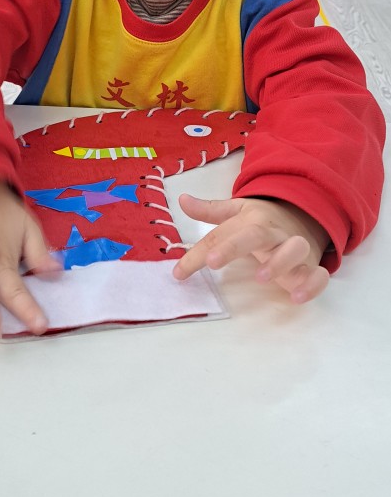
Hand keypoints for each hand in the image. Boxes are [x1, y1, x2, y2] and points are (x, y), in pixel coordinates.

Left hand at [173, 195, 329, 303]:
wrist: (303, 216)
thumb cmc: (262, 220)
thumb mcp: (236, 211)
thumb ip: (210, 210)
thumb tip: (182, 200)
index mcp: (251, 221)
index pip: (220, 236)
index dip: (198, 253)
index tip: (179, 272)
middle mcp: (272, 232)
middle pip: (254, 235)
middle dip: (233, 247)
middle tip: (213, 261)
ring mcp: (294, 248)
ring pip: (294, 248)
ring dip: (278, 261)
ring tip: (260, 277)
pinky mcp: (310, 267)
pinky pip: (318, 274)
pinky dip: (312, 284)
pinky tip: (298, 297)